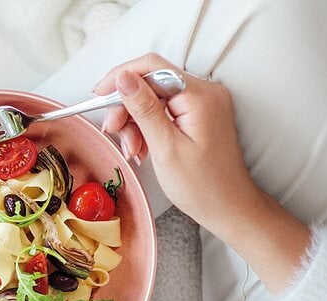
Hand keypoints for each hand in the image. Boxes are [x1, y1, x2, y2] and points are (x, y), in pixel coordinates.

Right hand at [94, 53, 309, 292]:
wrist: (229, 208)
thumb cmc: (202, 186)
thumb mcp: (165, 147)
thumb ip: (144, 109)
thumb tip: (122, 77)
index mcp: (199, 95)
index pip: (152, 67)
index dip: (120, 78)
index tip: (97, 96)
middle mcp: (204, 91)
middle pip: (152, 82)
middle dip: (127, 106)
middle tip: (113, 132)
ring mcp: (203, 103)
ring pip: (155, 98)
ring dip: (135, 121)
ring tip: (132, 150)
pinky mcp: (199, 115)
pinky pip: (165, 110)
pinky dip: (148, 127)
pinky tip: (142, 148)